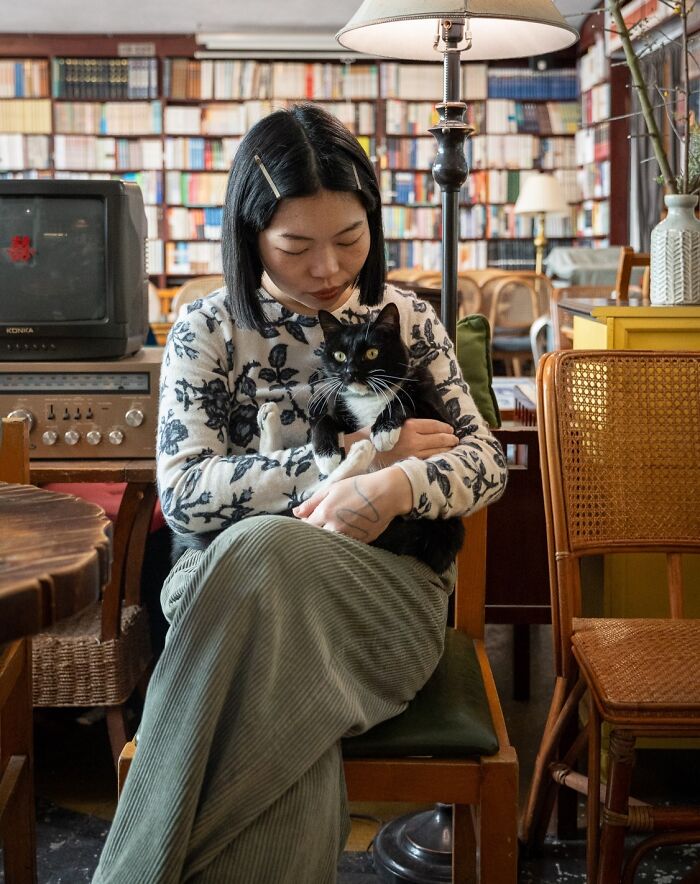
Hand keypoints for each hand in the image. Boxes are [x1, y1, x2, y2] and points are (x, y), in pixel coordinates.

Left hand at [293, 467, 412, 542]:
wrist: (387, 493)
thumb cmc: (358, 486)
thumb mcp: (332, 488)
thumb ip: (312, 502)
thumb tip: (295, 513)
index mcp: (325, 513)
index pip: (306, 526)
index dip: (306, 523)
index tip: (310, 518)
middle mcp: (335, 528)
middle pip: (317, 537)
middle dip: (316, 532)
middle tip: (322, 523)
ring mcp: (348, 537)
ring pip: (331, 543)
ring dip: (329, 538)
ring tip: (336, 527)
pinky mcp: (361, 542)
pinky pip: (346, 545)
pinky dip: (343, 541)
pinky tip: (348, 530)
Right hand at [369, 418, 457, 467]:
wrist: (363, 452)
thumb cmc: (375, 435)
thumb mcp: (392, 423)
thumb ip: (409, 424)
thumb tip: (427, 426)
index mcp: (410, 426)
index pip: (434, 425)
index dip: (445, 427)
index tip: (450, 429)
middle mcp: (414, 440)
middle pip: (439, 439)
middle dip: (450, 439)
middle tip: (455, 440)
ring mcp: (413, 454)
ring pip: (437, 452)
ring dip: (447, 450)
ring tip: (452, 449)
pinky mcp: (410, 465)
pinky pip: (428, 462)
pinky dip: (437, 459)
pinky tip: (441, 459)